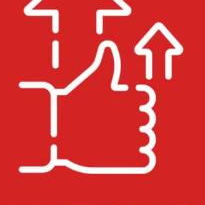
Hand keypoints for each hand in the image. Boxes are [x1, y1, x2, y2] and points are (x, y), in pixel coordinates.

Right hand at [17, 39, 156, 173]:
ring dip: (137, 138)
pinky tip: (125, 151)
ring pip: (146, 139)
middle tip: (114, 121)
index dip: (135, 101)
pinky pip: (145, 158)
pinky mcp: (128, 158)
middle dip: (134, 120)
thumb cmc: (74, 102)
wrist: (58, 129)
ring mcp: (130, 138)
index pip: (145, 98)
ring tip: (118, 137)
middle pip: (146, 119)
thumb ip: (107, 65)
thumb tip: (109, 45)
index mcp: (127, 98)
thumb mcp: (91, 80)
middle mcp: (132, 117)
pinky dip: (140, 157)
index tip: (120, 103)